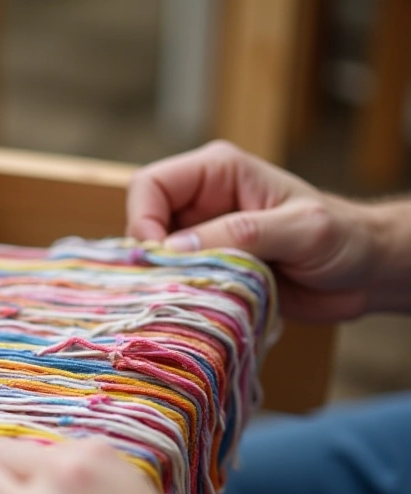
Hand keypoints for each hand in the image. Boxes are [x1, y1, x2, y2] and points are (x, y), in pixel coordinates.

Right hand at [127, 140, 379, 320]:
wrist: (366, 273)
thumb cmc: (344, 238)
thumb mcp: (300, 230)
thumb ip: (240, 233)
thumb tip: (173, 249)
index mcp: (217, 172)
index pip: (150, 185)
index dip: (143, 220)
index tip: (160, 257)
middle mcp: (201, 201)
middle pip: (143, 222)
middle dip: (150, 255)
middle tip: (170, 284)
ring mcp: (201, 235)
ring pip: (154, 256)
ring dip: (165, 279)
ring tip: (189, 296)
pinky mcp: (207, 267)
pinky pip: (174, 279)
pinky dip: (179, 295)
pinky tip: (197, 306)